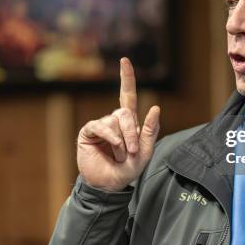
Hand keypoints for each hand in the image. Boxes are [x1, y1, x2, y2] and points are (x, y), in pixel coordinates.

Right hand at [77, 58, 160, 191]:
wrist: (109, 185)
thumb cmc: (127, 170)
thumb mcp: (145, 152)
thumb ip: (150, 131)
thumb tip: (155, 106)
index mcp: (129, 123)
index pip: (127, 95)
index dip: (126, 78)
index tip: (124, 60)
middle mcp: (114, 120)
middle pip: (126, 111)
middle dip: (132, 132)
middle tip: (131, 152)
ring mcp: (101, 125)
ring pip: (115, 121)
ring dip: (122, 142)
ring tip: (119, 156)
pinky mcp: (89, 132)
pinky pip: (101, 126)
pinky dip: (111, 137)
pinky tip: (112, 149)